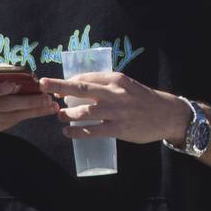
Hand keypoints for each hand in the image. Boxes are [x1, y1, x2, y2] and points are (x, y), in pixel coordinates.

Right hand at [0, 72, 56, 135]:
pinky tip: (41, 111)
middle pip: (3, 106)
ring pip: (10, 117)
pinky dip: (26, 117)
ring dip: (33, 112)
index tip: (16, 85)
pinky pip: (10, 123)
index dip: (0, 89)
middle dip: (28, 102)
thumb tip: (25, 73)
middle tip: (46, 98)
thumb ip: (1, 72)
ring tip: (50, 106)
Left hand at [40, 72, 190, 144]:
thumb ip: (107, 86)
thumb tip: (80, 89)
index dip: (68, 82)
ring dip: (67, 114)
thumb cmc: (145, 99)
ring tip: (60, 116)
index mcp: (117, 79)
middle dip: (59, 86)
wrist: (167, 114)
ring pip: (83, 112)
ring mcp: (116, 112)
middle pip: (81, 89)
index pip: (86, 78)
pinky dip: (77, 131)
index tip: (56, 86)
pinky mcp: (118, 128)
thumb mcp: (127, 85)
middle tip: (42, 85)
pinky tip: (68, 132)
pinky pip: (92, 130)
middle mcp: (115, 93)